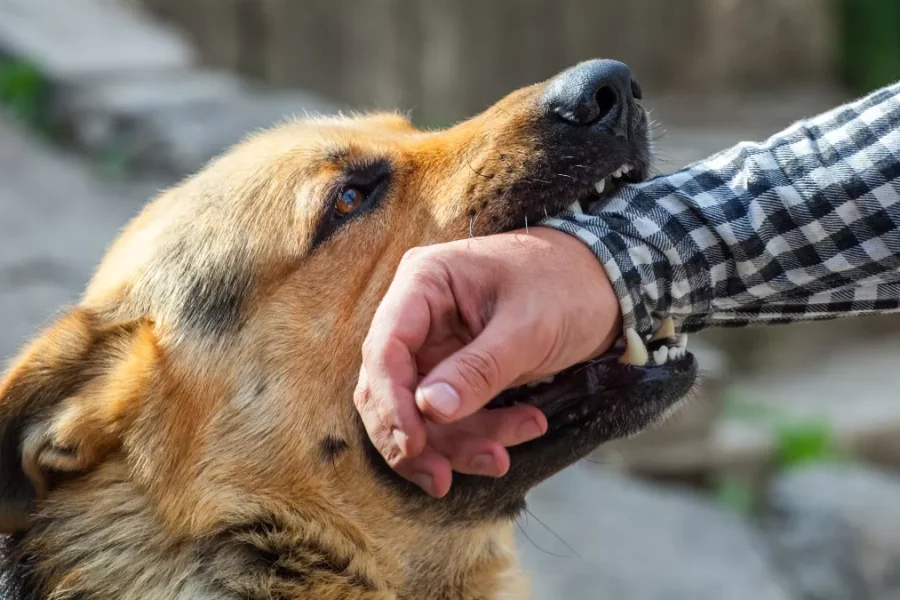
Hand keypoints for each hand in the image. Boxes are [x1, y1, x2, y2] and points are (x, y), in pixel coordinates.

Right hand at [354, 227, 620, 496]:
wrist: (604, 284)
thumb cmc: (566, 285)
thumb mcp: (528, 328)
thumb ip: (478, 369)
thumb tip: (428, 411)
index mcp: (424, 283)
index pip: (385, 349)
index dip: (391, 403)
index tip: (414, 447)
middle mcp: (419, 314)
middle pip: (390, 387)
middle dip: (416, 439)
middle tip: (441, 479)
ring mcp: (436, 344)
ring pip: (420, 412)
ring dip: (456, 444)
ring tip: (502, 458)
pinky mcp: (456, 370)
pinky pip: (453, 415)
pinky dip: (480, 433)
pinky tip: (525, 428)